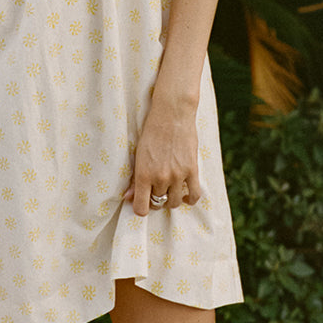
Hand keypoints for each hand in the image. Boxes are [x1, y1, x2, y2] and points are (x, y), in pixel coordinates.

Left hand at [123, 100, 200, 216]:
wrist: (172, 114)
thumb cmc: (152, 132)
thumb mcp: (139, 154)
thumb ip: (135, 178)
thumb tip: (127, 197)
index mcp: (144, 174)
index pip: (141, 208)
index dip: (141, 208)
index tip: (142, 202)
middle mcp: (161, 177)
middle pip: (158, 203)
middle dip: (155, 199)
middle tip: (155, 189)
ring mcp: (178, 175)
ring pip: (174, 202)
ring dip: (170, 199)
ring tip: (168, 190)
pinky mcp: (192, 170)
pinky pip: (194, 195)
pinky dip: (189, 199)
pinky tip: (185, 195)